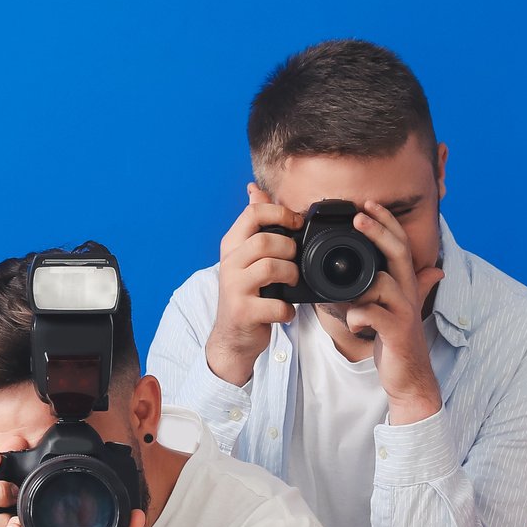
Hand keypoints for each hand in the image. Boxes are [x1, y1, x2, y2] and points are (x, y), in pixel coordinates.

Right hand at [204, 184, 301, 385]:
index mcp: (232, 245)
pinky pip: (277, 305)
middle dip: (289, 249)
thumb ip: (252, 224)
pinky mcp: (243, 312)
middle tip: (294, 262)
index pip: (253, 213)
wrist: (232, 337)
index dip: (281, 213)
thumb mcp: (245, 255)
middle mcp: (229, 264)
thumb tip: (254, 189)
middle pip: (265, 240)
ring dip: (291, 275)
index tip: (297, 224)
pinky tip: (284, 311)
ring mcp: (234, 288)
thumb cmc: (246, 292)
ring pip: (271, 268)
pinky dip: (287, 310)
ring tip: (291, 284)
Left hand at [336, 200, 444, 420]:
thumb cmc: (397, 341)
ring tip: (338, 291)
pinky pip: (373, 315)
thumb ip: (404, 286)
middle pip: (398, 253)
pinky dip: (358, 315)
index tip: (368, 204)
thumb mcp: (399, 309)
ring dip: (360, 284)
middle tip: (359, 215)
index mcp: (404, 285)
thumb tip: (432, 269)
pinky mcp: (396, 332)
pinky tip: (351, 322)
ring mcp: (404, 312)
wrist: (409, 378)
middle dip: (379, 231)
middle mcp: (408, 293)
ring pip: (383, 283)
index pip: (400, 244)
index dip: (387, 223)